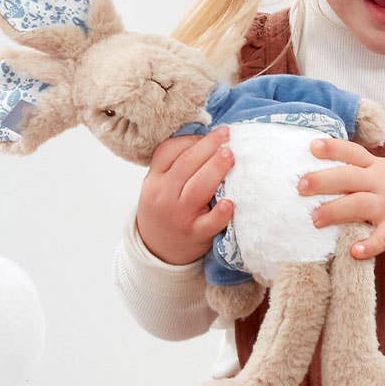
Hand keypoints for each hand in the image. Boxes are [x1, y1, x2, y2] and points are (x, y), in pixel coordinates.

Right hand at [135, 127, 233, 264]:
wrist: (157, 251)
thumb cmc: (165, 211)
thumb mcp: (159, 187)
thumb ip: (174, 166)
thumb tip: (207, 139)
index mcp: (154, 181)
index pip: (168, 152)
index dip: (190, 139)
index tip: (211, 134)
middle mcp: (164, 196)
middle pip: (185, 165)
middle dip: (207, 147)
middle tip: (227, 136)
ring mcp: (180, 216)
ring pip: (197, 188)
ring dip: (215, 169)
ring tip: (231, 155)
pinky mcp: (195, 234)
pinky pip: (209, 223)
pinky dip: (220, 214)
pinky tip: (231, 203)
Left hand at [300, 136, 384, 259]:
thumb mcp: (383, 170)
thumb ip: (357, 170)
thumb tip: (319, 171)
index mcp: (375, 167)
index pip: (353, 152)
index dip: (333, 148)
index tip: (312, 146)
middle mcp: (379, 183)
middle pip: (350, 177)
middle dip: (324, 181)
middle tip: (300, 186)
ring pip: (360, 204)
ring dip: (335, 211)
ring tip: (314, 219)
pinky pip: (382, 238)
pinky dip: (368, 245)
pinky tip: (353, 252)